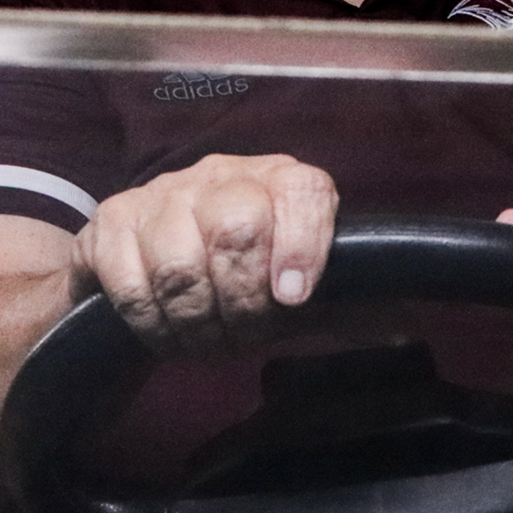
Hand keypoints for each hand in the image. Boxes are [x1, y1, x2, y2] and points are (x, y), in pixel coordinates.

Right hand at [71, 154, 338, 354]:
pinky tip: (165, 330)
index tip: (293, 297)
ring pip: (180, 265)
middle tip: (242, 335)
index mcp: (278, 180)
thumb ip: (348, 306)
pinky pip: (130, 284)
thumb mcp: (298, 285)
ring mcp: (161, 193)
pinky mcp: (111, 220)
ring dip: (195, 324)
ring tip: (204, 339)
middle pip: (238, 229)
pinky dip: (151, 324)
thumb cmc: (240, 276)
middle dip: (244, 305)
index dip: (303, 244)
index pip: (304, 192)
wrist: (148, 259)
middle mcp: (219, 174)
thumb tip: (401, 334)